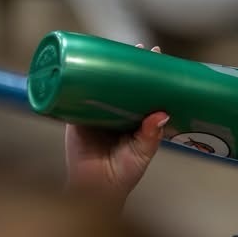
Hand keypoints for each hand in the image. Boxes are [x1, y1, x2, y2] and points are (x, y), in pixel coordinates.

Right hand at [64, 45, 167, 208]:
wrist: (95, 189)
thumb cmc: (123, 174)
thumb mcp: (142, 153)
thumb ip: (151, 135)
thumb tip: (162, 113)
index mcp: (135, 119)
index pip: (143, 91)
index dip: (149, 74)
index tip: (157, 56)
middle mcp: (116, 113)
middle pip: (122, 83)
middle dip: (128, 64)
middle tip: (137, 47)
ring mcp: (95, 112)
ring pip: (100, 85)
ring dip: (104, 66)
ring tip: (112, 48)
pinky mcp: (76, 116)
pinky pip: (76, 94)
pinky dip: (77, 79)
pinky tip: (81, 63)